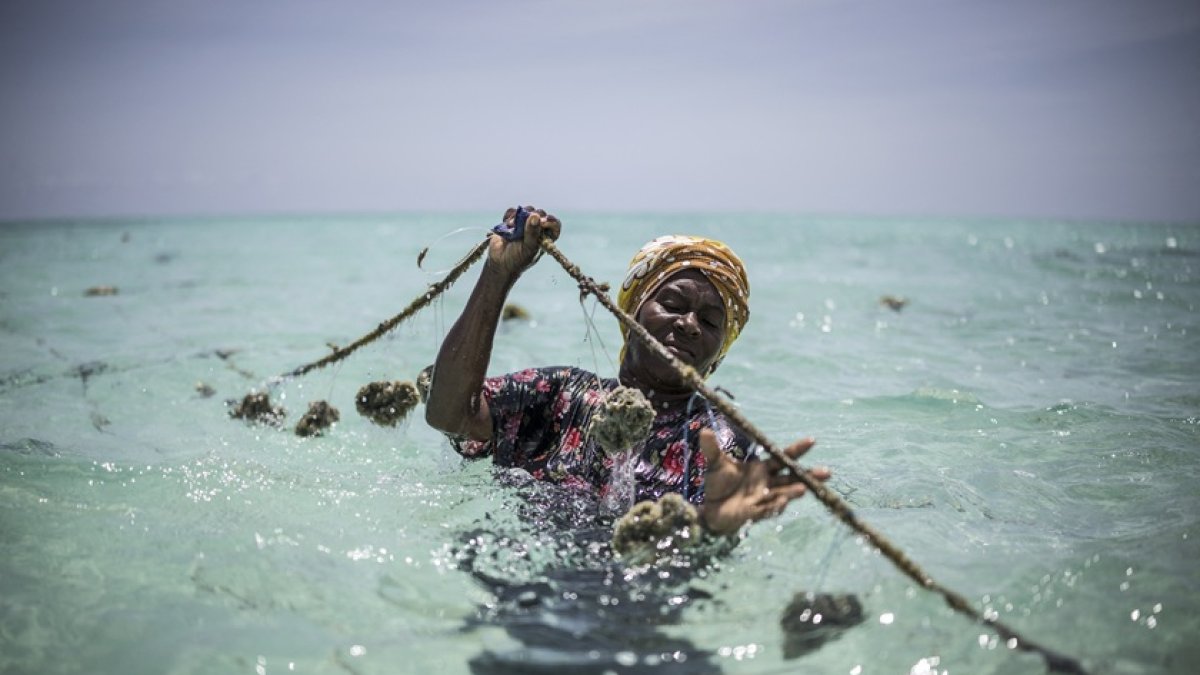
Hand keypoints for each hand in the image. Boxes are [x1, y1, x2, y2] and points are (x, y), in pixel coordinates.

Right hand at [487, 205, 561, 277]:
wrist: (498, 263)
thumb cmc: (517, 260)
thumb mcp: (527, 248)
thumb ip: (532, 233)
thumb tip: (535, 216)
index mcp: (545, 238)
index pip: (554, 224)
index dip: (550, 221)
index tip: (542, 222)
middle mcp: (536, 230)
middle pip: (540, 214)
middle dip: (531, 216)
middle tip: (522, 224)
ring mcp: (524, 225)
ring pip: (526, 210)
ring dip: (518, 217)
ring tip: (511, 226)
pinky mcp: (511, 222)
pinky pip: (512, 211)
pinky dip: (509, 216)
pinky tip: (506, 225)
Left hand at [697, 429, 830, 535]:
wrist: (710, 509)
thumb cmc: (718, 484)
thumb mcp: (715, 464)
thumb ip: (713, 448)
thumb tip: (705, 431)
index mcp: (763, 468)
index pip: (783, 457)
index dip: (797, 450)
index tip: (812, 440)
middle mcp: (768, 482)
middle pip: (793, 478)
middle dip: (809, 475)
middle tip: (827, 472)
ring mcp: (764, 498)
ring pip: (784, 494)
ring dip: (794, 492)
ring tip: (805, 489)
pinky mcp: (755, 513)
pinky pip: (768, 509)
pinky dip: (775, 506)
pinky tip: (783, 502)